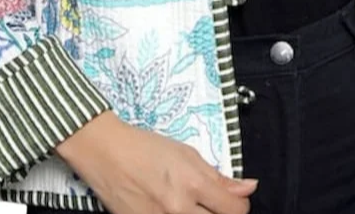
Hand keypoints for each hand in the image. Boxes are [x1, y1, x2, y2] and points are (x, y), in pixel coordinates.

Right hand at [53, 110, 259, 213]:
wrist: (105, 153)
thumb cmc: (145, 147)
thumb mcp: (186, 154)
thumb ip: (218, 176)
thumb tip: (249, 187)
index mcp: (192, 183)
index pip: (235, 209)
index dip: (240, 204)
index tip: (235, 199)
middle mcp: (178, 209)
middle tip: (213, 204)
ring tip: (191, 205)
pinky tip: (172, 209)